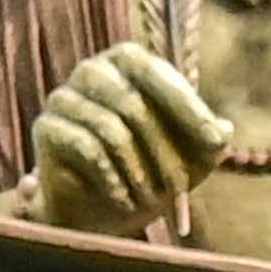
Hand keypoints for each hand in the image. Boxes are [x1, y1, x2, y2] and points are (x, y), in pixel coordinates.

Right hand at [30, 44, 230, 231]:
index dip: (189, 111)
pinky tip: (124, 201)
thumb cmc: (148, 173)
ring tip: (149, 201)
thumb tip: (224, 131)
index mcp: (129, 61)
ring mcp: (64, 95)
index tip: (214, 145)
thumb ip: (208, 141)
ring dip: (137, 171)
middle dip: (163, 152)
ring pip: (111, 130)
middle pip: (134, 106)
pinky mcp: (46, 127)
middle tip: (180, 190)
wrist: (96, 209)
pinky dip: (111, 179)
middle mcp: (94, 69)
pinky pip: (86, 148)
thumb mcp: (189, 158)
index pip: (160, 76)